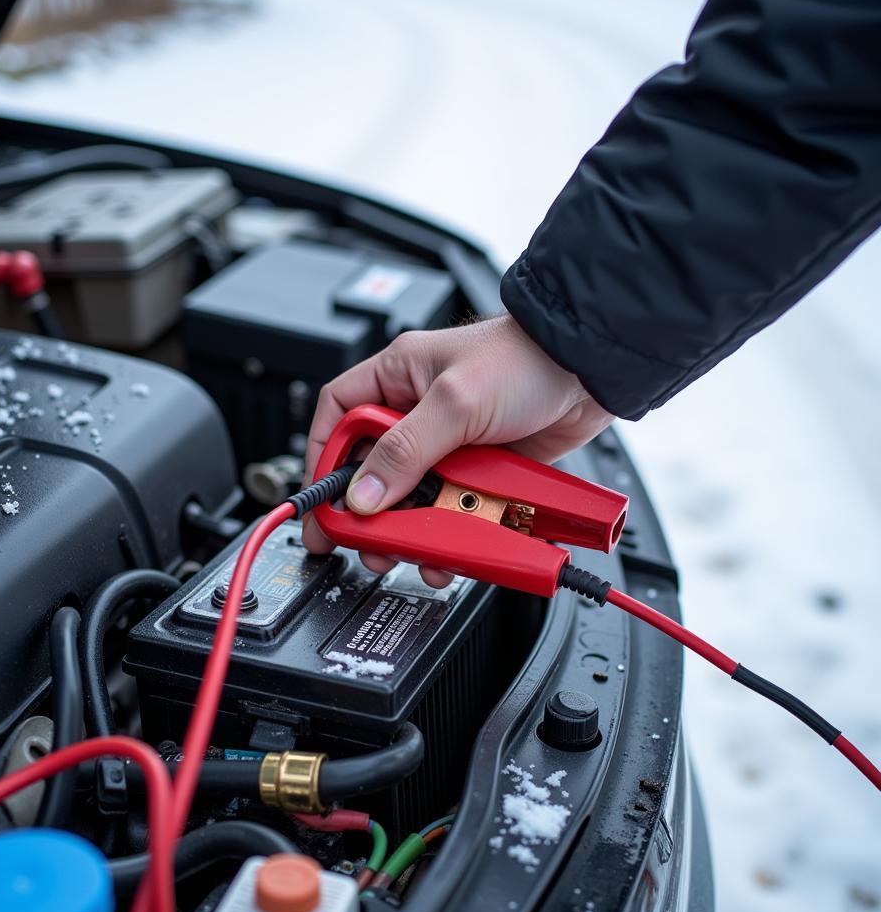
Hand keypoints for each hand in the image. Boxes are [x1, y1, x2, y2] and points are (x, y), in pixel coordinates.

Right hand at [301, 314, 614, 585]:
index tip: (321, 501)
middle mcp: (417, 412)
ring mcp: (448, 444)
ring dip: (409, 528)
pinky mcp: (477, 469)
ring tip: (407, 553)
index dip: (323, 460)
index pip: (339, 418)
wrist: (590, 373)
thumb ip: (406, 452)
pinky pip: (451, 508)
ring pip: (412, 496)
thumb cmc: (525, 358)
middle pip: (372, 469)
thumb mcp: (454, 402)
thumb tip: (364, 496)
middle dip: (366, 510)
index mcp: (397, 377)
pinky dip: (449, 532)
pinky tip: (448, 549)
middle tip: (361, 542)